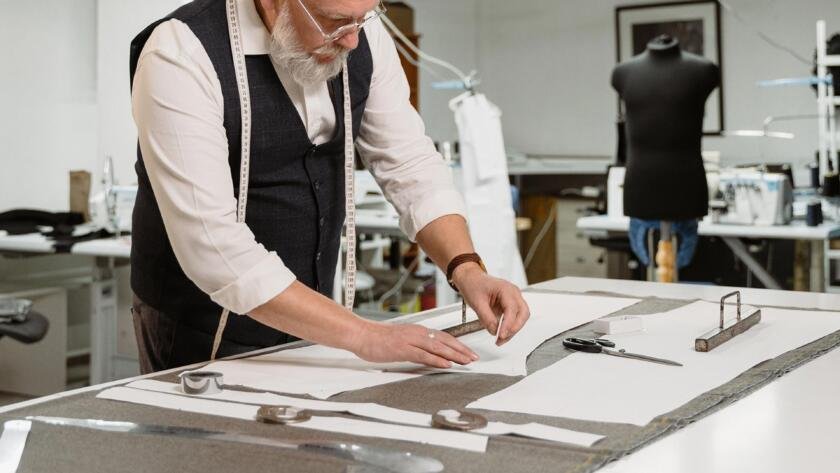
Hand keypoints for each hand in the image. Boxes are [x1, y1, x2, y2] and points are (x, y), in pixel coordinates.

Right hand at [350, 321, 479, 368]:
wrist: (362, 334)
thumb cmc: (378, 339)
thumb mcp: (401, 341)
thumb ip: (416, 346)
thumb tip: (428, 354)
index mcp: (418, 331)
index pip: (443, 337)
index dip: (458, 344)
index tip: (468, 352)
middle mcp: (417, 333)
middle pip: (445, 340)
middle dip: (461, 349)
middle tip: (474, 358)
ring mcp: (410, 340)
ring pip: (438, 347)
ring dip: (454, 354)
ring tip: (466, 361)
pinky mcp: (402, 349)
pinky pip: (423, 355)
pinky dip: (436, 360)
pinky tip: (446, 364)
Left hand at [452, 263, 529, 344]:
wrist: (471, 279)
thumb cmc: (473, 285)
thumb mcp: (476, 302)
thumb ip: (486, 318)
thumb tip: (494, 331)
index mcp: (505, 288)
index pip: (512, 309)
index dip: (508, 324)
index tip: (501, 335)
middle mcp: (513, 292)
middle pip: (523, 313)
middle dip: (514, 328)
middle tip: (502, 339)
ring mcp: (513, 298)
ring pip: (521, 317)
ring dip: (513, 330)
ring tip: (500, 340)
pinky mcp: (510, 304)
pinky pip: (515, 317)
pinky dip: (510, 327)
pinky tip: (502, 334)